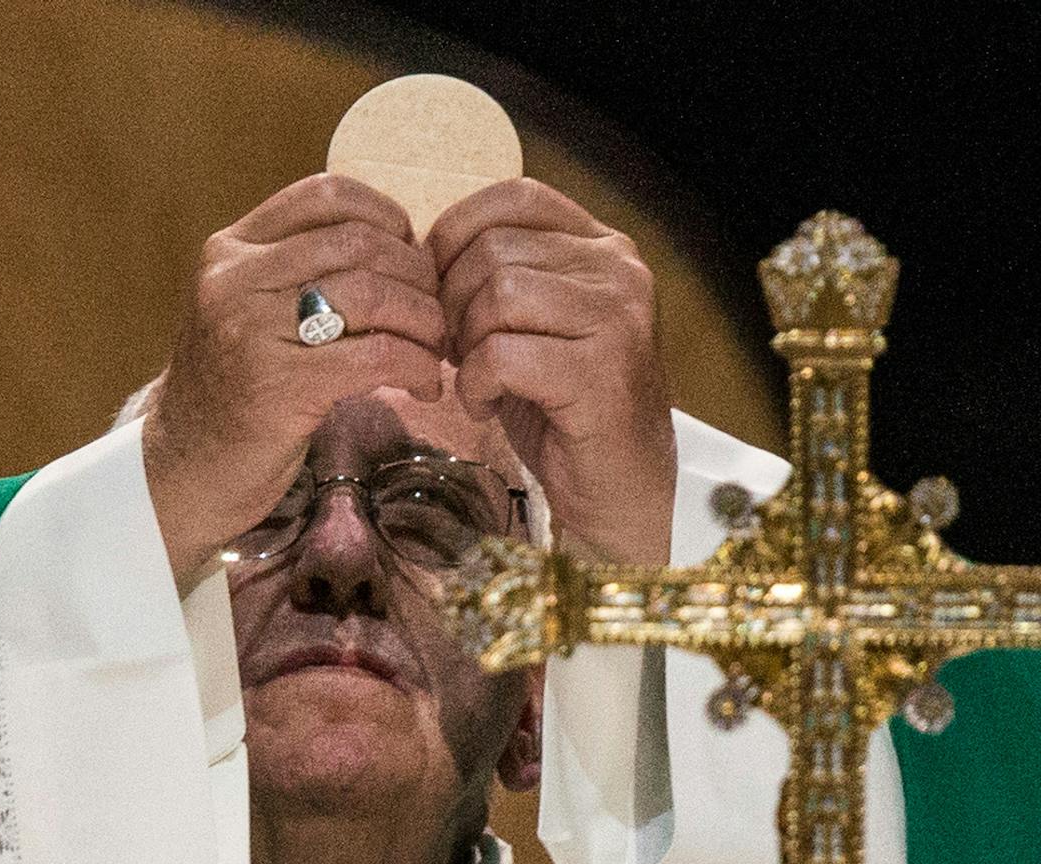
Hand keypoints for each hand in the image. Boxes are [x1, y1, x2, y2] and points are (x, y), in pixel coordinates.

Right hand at [142, 175, 448, 583]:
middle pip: (361, 243)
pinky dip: (417, 366)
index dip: (388, 216)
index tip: (411, 256)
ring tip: (437, 350)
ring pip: (374, 294)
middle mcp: (234, 278)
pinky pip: (377, 355)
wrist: (184, 468)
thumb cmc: (235, 390)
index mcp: (231, 248)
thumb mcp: (251, 309)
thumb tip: (399, 246)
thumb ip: (301, 269)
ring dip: (426, 322)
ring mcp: (251, 330)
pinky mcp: (279, 385)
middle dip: (419, 276)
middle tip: (440, 313)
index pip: (327, 194)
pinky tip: (424, 385)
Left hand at [430, 179, 676, 565]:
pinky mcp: (600, 373)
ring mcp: (617, 320)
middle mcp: (619, 272)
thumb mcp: (532, 325)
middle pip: (494, 250)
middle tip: (455, 349)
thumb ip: (498, 276)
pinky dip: (477, 383)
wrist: (618, 489)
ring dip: (466, 344)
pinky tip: (487, 405)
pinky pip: (502, 354)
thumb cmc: (564, 408)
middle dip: (453, 302)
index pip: (514, 198)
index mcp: (604, 248)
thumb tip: (420, 250)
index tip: (437, 286)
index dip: (457, 233)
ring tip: (478, 379)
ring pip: (497, 295)